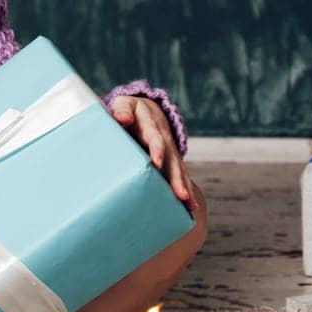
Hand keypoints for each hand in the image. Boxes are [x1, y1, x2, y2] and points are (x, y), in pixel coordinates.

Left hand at [109, 95, 196, 210]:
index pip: (155, 138)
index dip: (157, 149)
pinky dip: (186, 190)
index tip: (156, 163)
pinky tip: (190, 207)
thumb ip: (122, 110)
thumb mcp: (124, 104)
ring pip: (179, 169)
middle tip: (180, 194)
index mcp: (151, 126)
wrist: (147, 110)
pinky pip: (180, 175)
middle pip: (172, 159)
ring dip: (184, 186)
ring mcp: (170, 151)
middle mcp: (165, 140)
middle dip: (176, 177)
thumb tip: (122, 118)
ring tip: (188, 204)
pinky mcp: (172, 161)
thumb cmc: (128, 110)